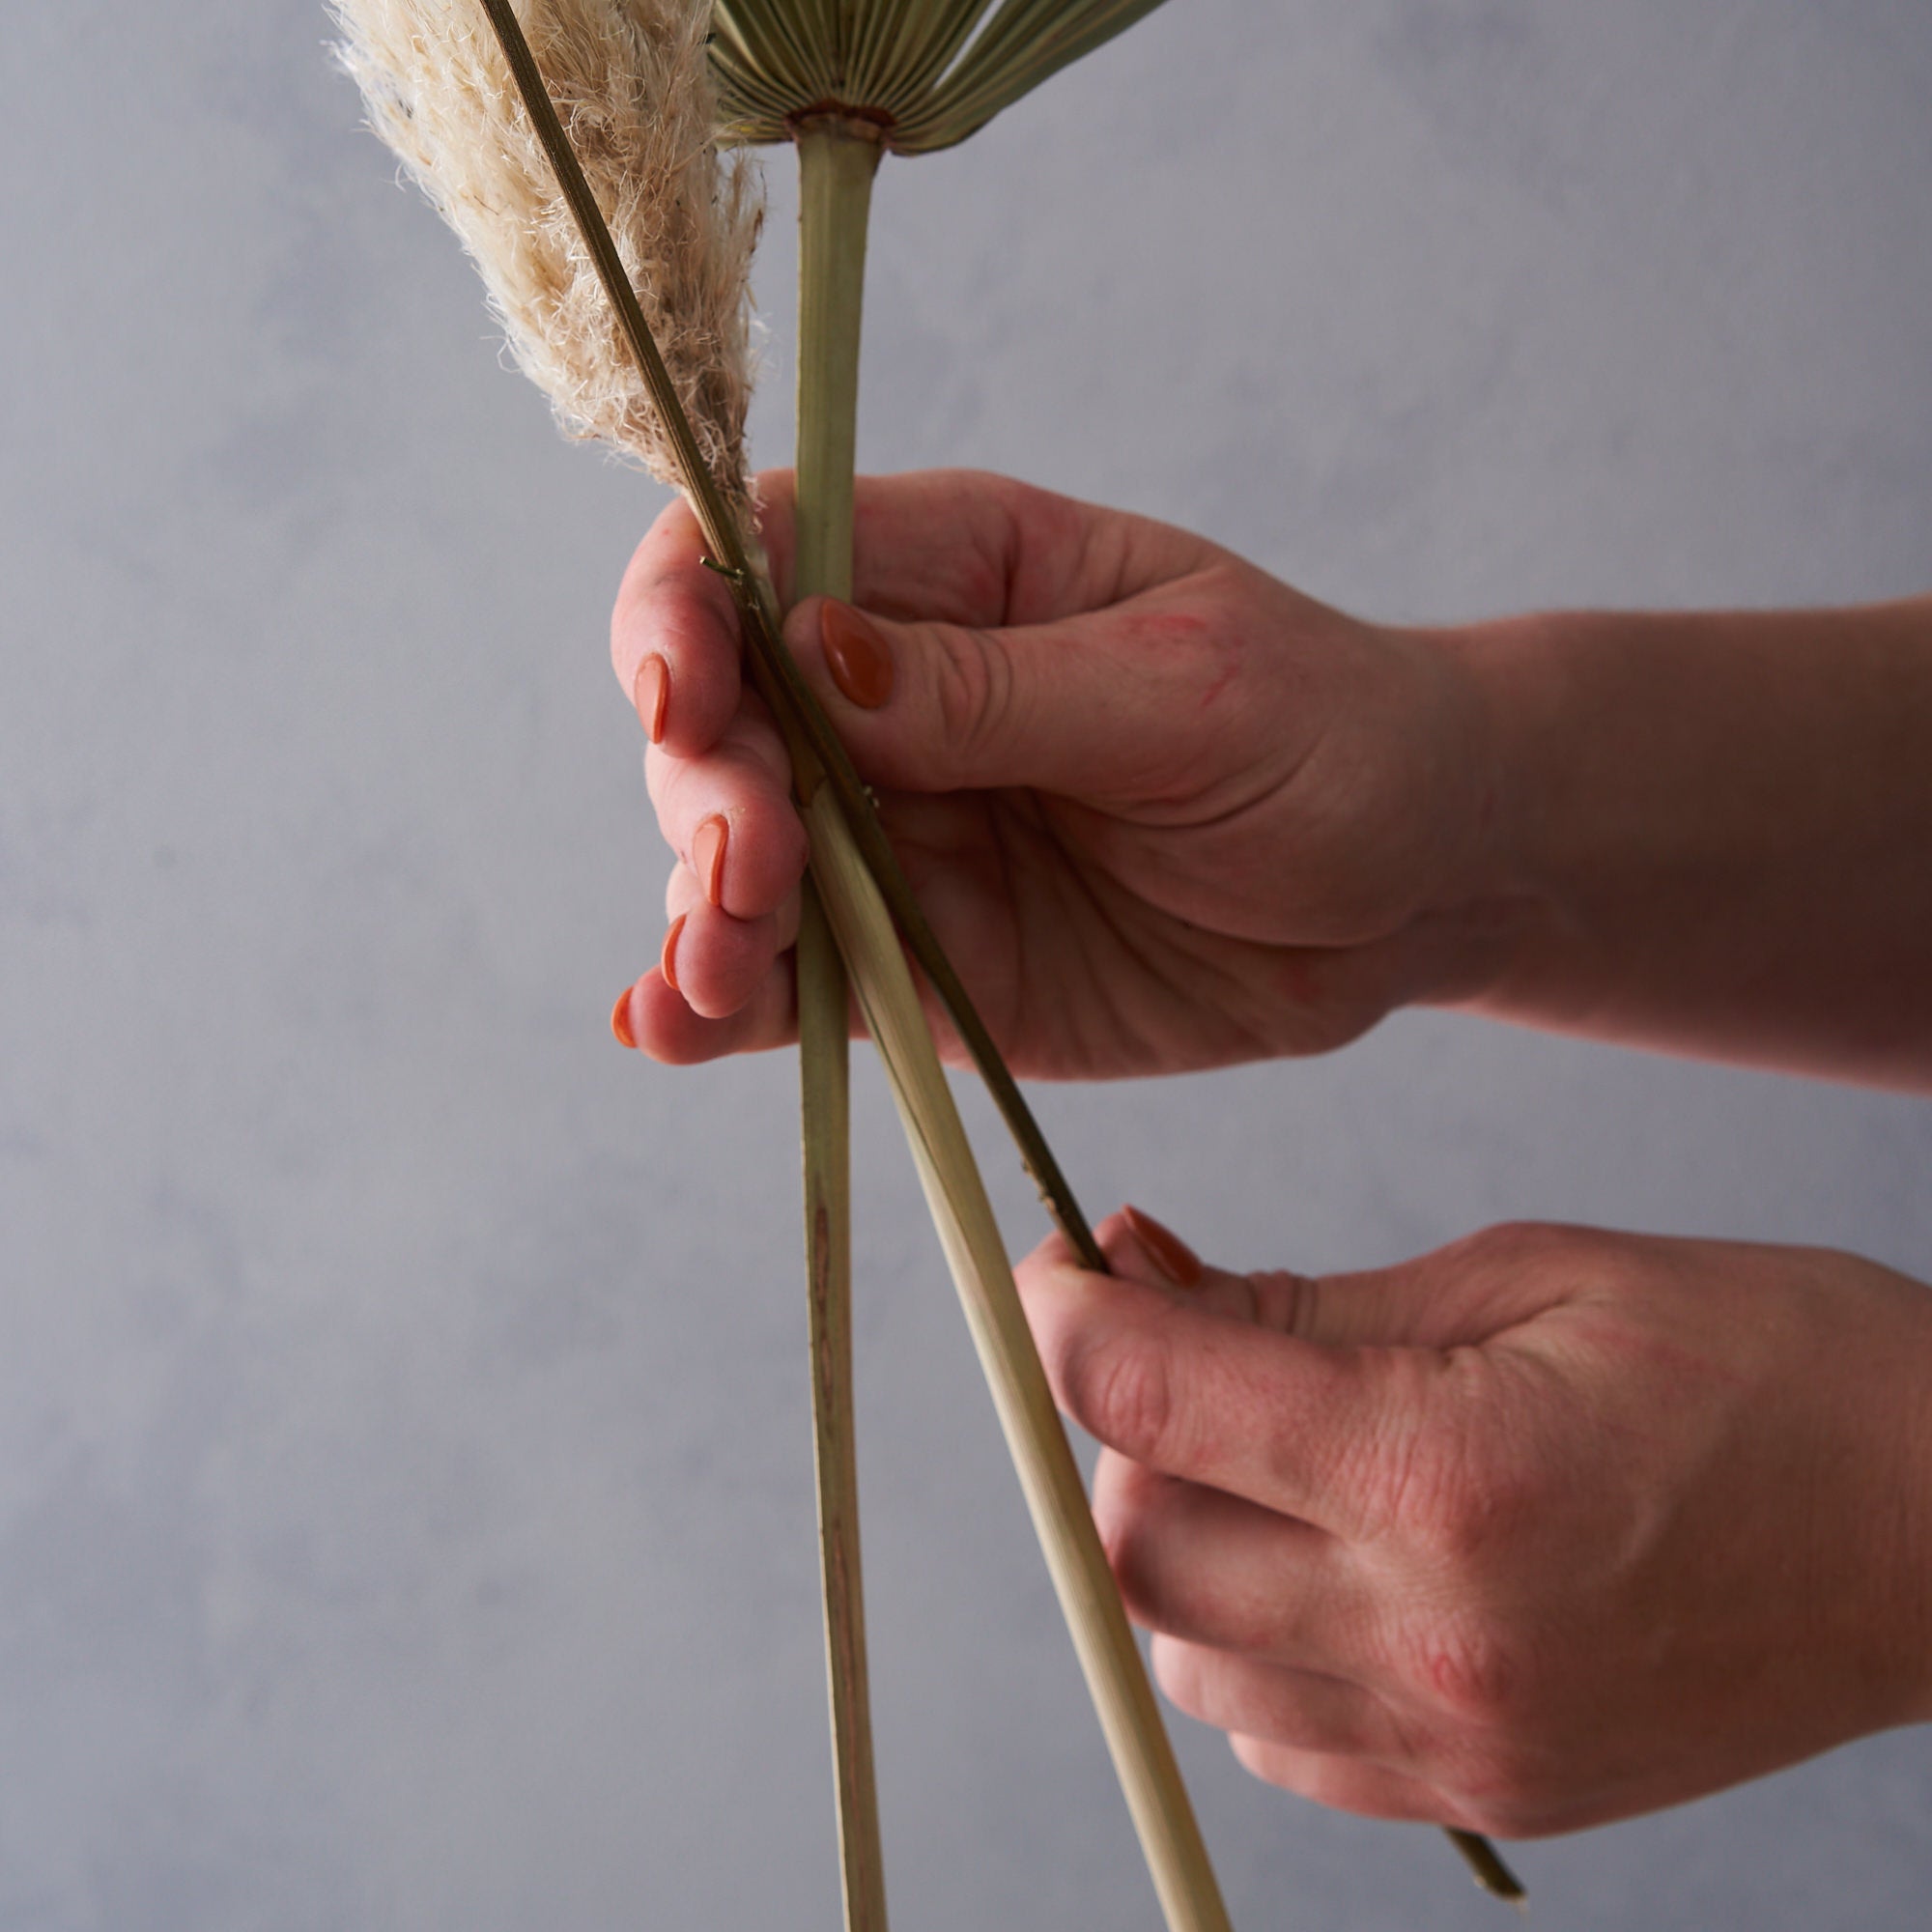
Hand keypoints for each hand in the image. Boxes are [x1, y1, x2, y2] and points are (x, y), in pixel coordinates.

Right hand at [610, 469, 1508, 1077]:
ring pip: (737, 862)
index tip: (682, 690)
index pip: (764, 551)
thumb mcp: (1185, 688)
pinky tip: (666, 1024)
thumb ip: (999, 688)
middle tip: (753, 863)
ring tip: (708, 973)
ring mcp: (901, 840)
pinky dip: (721, 1006)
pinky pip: (798, 982)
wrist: (1416, 885)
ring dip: (697, 911)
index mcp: (961, 572)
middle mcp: (898, 702)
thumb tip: (808, 654)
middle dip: (705, 787)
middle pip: (723, 718)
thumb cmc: (1331, 736)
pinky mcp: (922, 964)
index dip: (687, 608)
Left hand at [1017, 1210, 1931, 1835]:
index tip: (1051, 1267)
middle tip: (1170, 1341)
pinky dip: (1248, 1643)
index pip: (1154, 1399)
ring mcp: (1456, 1740)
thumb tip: (1148, 1285)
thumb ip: (1312, 1303)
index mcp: (1445, 1475)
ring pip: (1188, 1654)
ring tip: (1254, 1447)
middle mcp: (1430, 1636)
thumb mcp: (1530, 1276)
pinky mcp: (1487, 1792)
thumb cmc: (1767, 1369)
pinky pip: (1277, 1739)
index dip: (1066, 1316)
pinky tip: (1312, 1557)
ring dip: (1176, 1536)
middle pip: (1137, 1544)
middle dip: (1117, 1428)